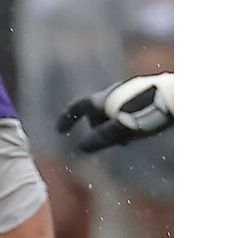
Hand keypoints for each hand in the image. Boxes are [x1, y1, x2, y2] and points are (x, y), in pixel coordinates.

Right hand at [55, 73, 173, 153]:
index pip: (78, 107)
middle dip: (99, 128)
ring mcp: (130, 89)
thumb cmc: (148, 112)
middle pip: (97, 112)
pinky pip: (128, 107)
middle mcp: (114, 90)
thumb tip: (81, 148)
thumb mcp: (123, 129)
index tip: (60, 130)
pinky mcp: (145, 91)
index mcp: (105, 98)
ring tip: (129, 139)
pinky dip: (127, 120)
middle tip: (112, 144)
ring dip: (114, 126)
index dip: (67, 118)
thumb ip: (102, 138)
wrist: (177, 95)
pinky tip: (142, 128)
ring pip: (113, 111)